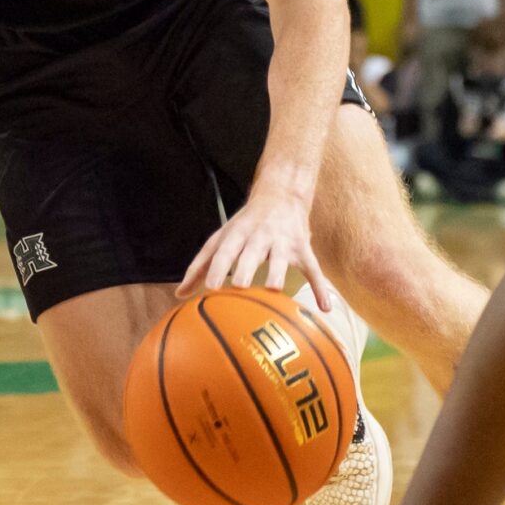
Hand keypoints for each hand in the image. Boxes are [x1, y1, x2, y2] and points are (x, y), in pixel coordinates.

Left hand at [178, 182, 334, 311]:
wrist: (281, 196)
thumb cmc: (244, 225)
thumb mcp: (221, 238)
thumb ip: (201, 266)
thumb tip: (179, 295)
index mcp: (237, 233)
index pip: (225, 251)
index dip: (219, 268)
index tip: (212, 287)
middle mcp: (259, 236)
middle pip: (252, 253)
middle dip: (246, 268)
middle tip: (240, 286)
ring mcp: (283, 242)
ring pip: (282, 258)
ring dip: (279, 272)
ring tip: (275, 290)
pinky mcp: (303, 249)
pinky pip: (314, 269)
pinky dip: (321, 288)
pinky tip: (325, 308)